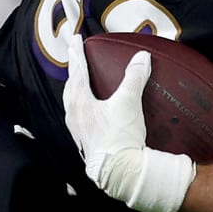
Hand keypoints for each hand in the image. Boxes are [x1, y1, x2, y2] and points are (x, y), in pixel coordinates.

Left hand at [62, 45, 195, 211]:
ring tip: (79, 81)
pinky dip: (80, 105)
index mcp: (80, 101)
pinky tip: (88, 109)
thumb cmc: (120, 136)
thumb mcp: (128, 102)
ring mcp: (77, 129)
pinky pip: (77, 116)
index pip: (77, 70)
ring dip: (74, 88)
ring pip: (71, 102)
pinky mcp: (84, 140)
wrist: (118, 171)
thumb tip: (142, 57)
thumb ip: (134, 77)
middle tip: (75, 57)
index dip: (77, 53)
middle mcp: (73, 114)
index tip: (75, 40)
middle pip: (70, 86)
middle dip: (73, 70)